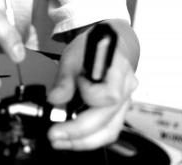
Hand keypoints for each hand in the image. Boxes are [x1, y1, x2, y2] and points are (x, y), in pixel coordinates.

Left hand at [47, 29, 137, 149]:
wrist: (107, 41)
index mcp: (118, 70)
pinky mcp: (120, 110)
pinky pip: (109, 129)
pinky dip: (91, 137)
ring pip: (110, 131)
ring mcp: (126, 101)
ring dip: (84, 141)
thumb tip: (54, 99)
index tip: (73, 86)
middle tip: (54, 136)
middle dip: (78, 134)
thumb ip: (65, 78)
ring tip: (61, 141)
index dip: (88, 94)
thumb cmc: (93, 45)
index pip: (107, 95)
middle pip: (108, 121)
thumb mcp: (73, 55)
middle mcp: (127, 89)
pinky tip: (73, 137)